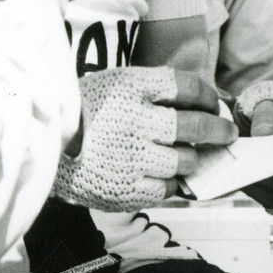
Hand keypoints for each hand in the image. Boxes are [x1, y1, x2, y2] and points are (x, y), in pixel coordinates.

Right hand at [54, 67, 236, 211]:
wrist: (45, 145)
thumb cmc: (88, 111)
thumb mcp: (116, 83)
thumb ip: (157, 88)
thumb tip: (211, 100)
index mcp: (131, 88)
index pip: (186, 87)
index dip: (208, 96)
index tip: (214, 104)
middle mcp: (133, 121)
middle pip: (193, 126)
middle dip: (218, 130)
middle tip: (227, 133)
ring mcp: (130, 157)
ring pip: (185, 161)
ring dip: (191, 158)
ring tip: (186, 155)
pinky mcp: (126, 189)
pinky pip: (167, 189)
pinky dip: (171, 182)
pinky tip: (162, 174)